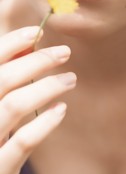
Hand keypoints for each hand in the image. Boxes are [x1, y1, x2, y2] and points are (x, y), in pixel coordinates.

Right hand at [0, 26, 76, 173]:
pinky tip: (61, 109)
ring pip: (13, 105)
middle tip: (65, 52)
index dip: (10, 44)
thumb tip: (30, 46)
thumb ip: (8, 80)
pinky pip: (23, 142)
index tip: (36, 32)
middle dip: (36, 61)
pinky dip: (44, 122)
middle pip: (2, 79)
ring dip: (46, 87)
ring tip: (70, 79)